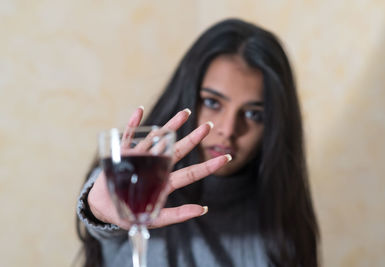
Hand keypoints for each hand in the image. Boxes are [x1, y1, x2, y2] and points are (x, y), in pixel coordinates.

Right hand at [88, 107, 230, 229]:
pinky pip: (129, 136)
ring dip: (170, 126)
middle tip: (209, 126)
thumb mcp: (154, 220)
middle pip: (178, 151)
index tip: (227, 158)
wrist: (105, 208)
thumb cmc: (129, 215)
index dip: (208, 166)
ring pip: (157, 140)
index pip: (191, 173)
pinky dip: (134, 124)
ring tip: (185, 113)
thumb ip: (176, 215)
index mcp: (165, 183)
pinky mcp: (124, 154)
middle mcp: (156, 167)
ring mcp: (140, 159)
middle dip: (193, 138)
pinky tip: (141, 111)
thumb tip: (203, 209)